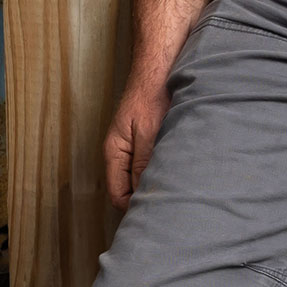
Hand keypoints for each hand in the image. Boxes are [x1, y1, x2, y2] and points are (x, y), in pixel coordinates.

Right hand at [103, 63, 174, 202]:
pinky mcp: (142, 145)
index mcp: (114, 153)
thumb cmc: (150, 98)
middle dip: (143, 200)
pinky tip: (172, 174)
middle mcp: (119, 155)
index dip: (133, 207)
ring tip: (172, 192)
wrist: (157, 75)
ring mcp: (130, 150)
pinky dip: (156, 174)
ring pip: (136, 181)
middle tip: (167, 206)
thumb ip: (143, 162)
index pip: (117, 195)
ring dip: (151, 186)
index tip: (155, 211)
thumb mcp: (148, 132)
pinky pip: (145, 169)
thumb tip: (141, 192)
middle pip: (125, 191)